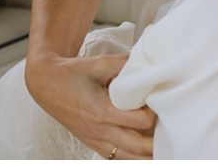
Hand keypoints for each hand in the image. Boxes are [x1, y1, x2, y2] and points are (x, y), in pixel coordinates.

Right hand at [26, 52, 156, 158]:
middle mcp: (98, 131)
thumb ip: (124, 64)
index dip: (154, 114)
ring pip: (126, 158)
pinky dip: (130, 157)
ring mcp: (95, 140)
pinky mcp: (92, 144)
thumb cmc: (72, 73)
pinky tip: (143, 153)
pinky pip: (115, 158)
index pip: (139, 121)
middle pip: (137, 147)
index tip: (161, 103)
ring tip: (162, 147)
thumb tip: (148, 62)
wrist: (46, 84)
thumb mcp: (98, 63)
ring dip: (145, 155)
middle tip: (171, 132)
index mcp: (102, 111)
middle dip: (157, 143)